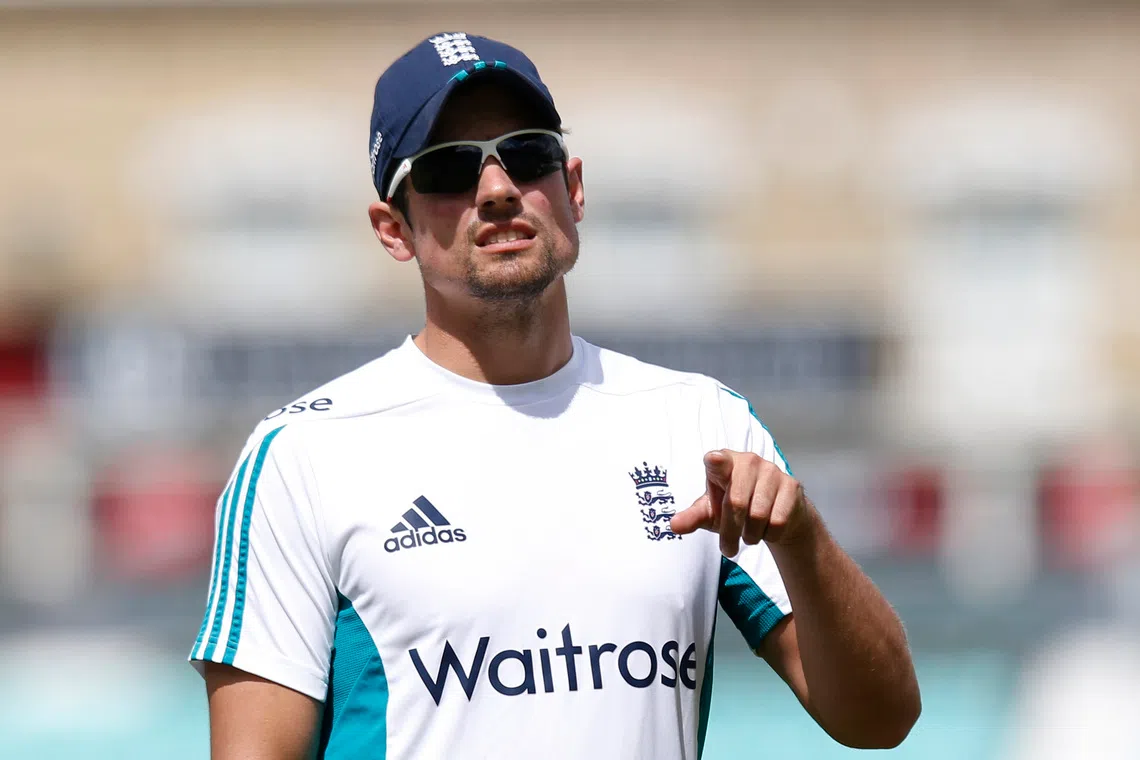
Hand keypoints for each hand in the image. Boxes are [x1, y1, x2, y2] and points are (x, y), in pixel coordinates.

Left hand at [670, 449, 815, 556]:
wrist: (778, 516)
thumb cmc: (737, 510)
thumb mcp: (712, 513)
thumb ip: (693, 518)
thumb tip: (673, 526)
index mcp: (724, 463)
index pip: (717, 461)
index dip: (716, 462)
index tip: (714, 461)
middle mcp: (748, 461)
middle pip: (736, 503)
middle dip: (730, 533)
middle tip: (728, 549)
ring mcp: (772, 471)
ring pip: (758, 515)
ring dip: (750, 536)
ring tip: (749, 536)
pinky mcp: (792, 486)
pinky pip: (778, 521)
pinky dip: (770, 534)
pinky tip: (768, 529)